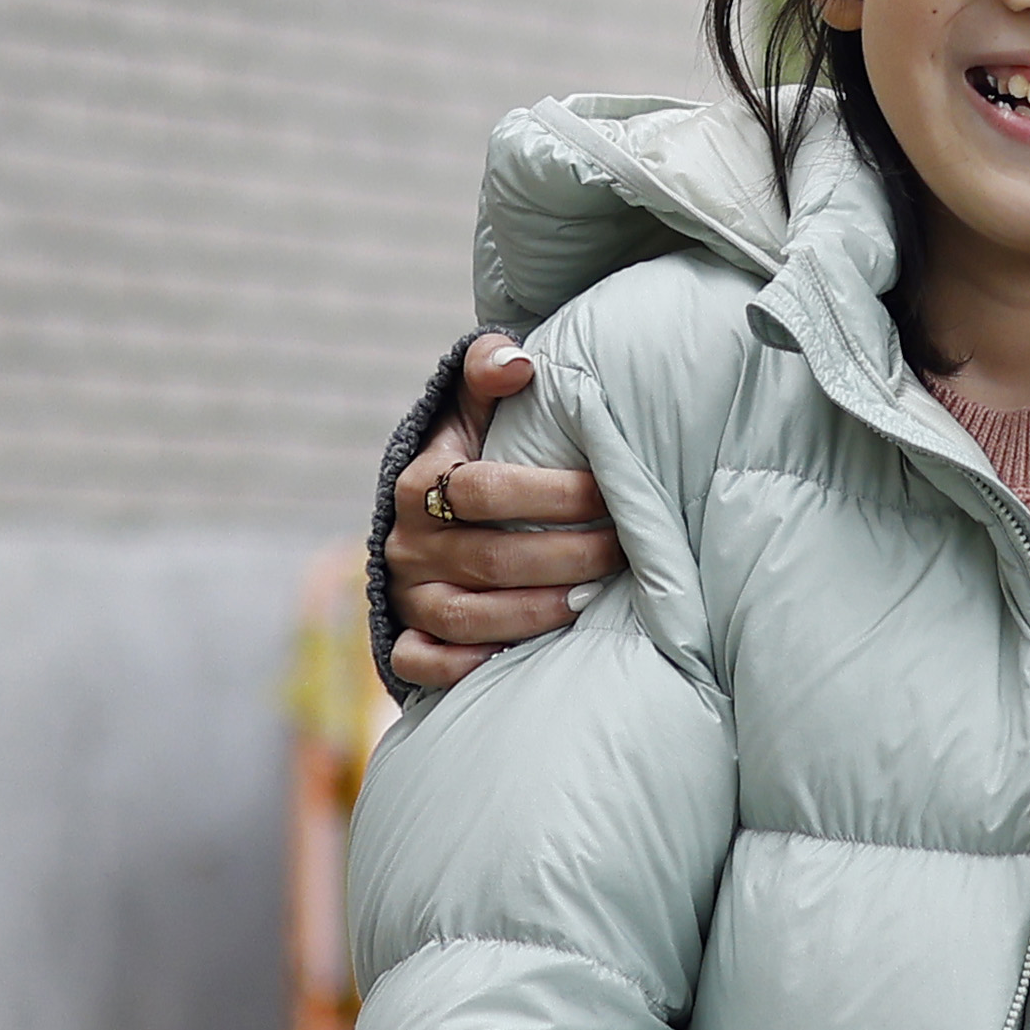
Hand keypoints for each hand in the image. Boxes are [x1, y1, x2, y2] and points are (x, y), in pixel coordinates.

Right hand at [385, 336, 621, 700]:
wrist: (418, 518)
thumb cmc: (464, 456)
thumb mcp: (467, 408)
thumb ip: (487, 369)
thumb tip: (520, 363)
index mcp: (420, 482)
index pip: (485, 490)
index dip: (553, 494)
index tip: (609, 493)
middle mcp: (407, 543)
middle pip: (489, 558)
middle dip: (565, 558)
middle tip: (624, 552)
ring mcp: (406, 596)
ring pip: (466, 618)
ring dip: (536, 613)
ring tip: (594, 600)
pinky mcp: (405, 638)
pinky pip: (426, 663)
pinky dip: (468, 667)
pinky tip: (522, 657)